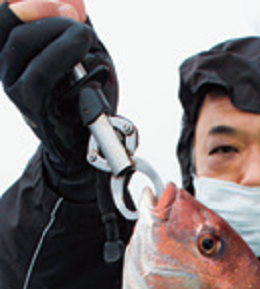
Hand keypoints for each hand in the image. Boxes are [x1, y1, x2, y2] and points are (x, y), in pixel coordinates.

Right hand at [0, 0, 115, 178]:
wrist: (90, 142)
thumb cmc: (85, 95)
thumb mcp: (81, 53)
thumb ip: (72, 26)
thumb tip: (73, 3)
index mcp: (13, 52)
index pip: (1, 17)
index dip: (16, 0)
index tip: (57, 1)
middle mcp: (7, 68)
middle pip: (7, 23)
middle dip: (40, 7)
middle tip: (71, 11)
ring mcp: (15, 88)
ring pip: (22, 43)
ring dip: (57, 29)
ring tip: (84, 34)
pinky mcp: (31, 106)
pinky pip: (38, 74)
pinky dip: (62, 54)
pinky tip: (82, 47)